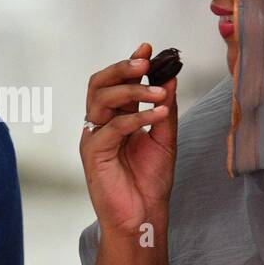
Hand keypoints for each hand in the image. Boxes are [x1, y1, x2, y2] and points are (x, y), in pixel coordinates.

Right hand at [80, 43, 177, 238]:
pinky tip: (158, 114)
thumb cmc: (149, 182)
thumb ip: (164, 110)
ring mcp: (94, 137)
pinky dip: (136, 117)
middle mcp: (101, 124)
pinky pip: (112, 126)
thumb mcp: (164, 139)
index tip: (149, 48)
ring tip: (158, 92)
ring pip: (102, 99)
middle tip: (145, 62)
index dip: (130, 63)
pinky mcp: (93, 153)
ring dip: (132, 90)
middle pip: (99, 84)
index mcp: (116, 118)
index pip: (116, 82)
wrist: (143, 216)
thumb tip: (170, 78)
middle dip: (122, 68)